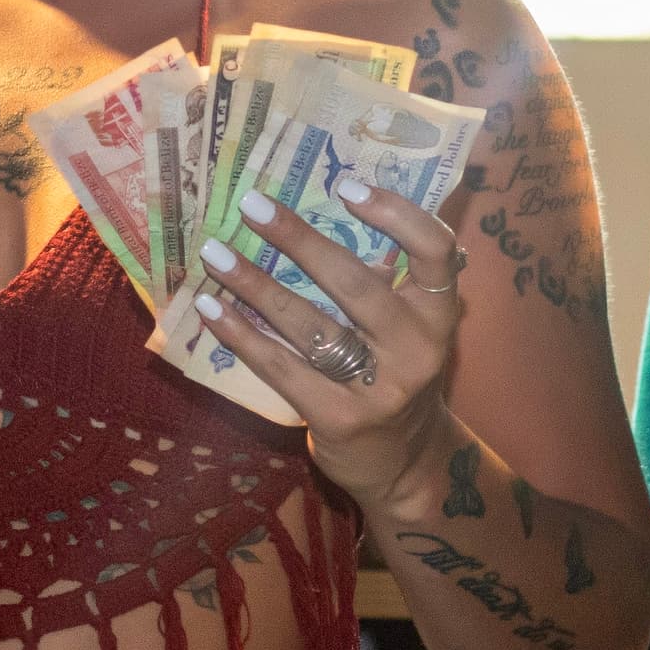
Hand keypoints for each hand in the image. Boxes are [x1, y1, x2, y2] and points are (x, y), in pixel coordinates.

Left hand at [188, 179, 461, 503]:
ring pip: (309, 326)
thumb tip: (323, 210)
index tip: (346, 185)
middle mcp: (416, 350)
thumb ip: (386, 281)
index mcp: (438, 317)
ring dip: (256, 285)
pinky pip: (282, 368)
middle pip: (356, 285)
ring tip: (216, 253)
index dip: (396, 215)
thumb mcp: (410, 329)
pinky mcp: (338, 419)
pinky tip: (212, 309)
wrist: (406, 465)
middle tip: (253, 205)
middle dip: (299, 240)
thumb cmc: (396, 375)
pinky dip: (243, 336)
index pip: (434, 253)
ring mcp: (378, 389)